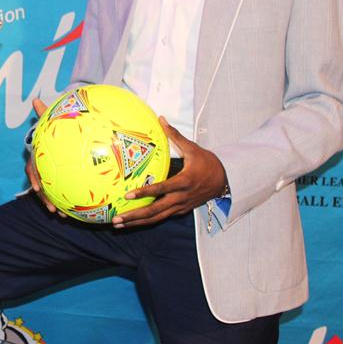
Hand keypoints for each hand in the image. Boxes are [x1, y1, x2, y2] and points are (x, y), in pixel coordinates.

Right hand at [26, 97, 63, 215]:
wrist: (60, 138)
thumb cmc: (54, 131)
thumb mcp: (50, 122)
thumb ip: (44, 113)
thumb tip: (35, 99)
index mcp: (39, 156)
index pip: (33, 169)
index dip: (35, 179)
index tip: (37, 188)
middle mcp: (43, 167)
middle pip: (40, 186)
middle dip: (45, 199)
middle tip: (52, 209)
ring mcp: (50, 174)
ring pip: (49, 193)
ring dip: (54, 204)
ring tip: (63, 216)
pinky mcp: (59, 179)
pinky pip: (60, 192)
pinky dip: (66, 201)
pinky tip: (76, 211)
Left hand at [112, 117, 227, 228]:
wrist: (225, 180)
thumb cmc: (208, 163)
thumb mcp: (193, 148)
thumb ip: (175, 135)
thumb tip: (161, 119)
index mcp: (184, 182)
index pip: (161, 189)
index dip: (144, 193)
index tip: (128, 196)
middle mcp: (181, 198)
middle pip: (155, 211)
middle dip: (134, 216)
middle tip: (116, 220)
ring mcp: (181, 207)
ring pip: (157, 218)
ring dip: (137, 223)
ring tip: (119, 224)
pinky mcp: (181, 211)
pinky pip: (162, 218)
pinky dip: (147, 221)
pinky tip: (133, 222)